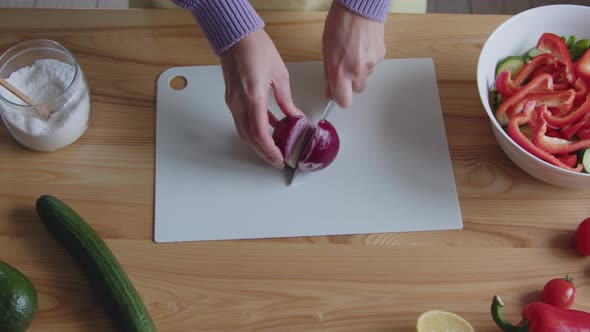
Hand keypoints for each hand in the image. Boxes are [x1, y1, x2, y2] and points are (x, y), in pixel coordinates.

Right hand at [221, 29, 301, 168]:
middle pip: (249, 138)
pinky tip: (269, 128)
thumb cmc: (256, 48)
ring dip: (258, 143)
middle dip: (264, 153)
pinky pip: (242, 120)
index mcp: (253, 96)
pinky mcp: (231, 98)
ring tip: (274, 149)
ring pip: (244, 132)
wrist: (235, 35)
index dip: (270, 150)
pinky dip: (254, 129)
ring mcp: (232, 101)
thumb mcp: (279, 75)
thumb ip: (286, 100)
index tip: (280, 158)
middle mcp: (239, 102)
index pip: (260, 133)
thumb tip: (295, 117)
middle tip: (278, 161)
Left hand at [322, 1, 385, 106]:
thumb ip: (329, 73)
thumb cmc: (340, 23)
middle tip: (345, 69)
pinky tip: (362, 46)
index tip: (338, 94)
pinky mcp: (381, 56)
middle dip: (350, 83)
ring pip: (366, 77)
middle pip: (357, 90)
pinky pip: (373, 65)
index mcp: (340, 71)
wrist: (360, 6)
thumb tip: (330, 89)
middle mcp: (357, 71)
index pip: (344, 101)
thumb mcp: (326, 50)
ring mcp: (371, 64)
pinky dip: (368, 59)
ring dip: (360, 70)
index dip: (341, 98)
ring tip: (353, 52)